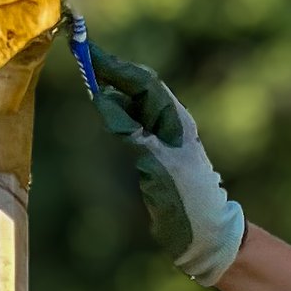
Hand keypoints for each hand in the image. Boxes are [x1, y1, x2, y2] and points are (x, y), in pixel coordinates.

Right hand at [87, 45, 247, 286]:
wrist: (206, 237)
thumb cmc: (190, 204)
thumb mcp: (160, 167)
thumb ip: (134, 134)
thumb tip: (105, 101)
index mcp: (177, 123)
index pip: (145, 84)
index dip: (118, 68)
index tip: (90, 53)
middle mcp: (171, 125)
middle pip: (139, 89)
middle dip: (113, 73)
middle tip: (84, 59)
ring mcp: (163, 140)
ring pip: (135, 105)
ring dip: (113, 90)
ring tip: (88, 77)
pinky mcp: (154, 156)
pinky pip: (132, 125)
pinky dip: (116, 113)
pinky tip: (102, 109)